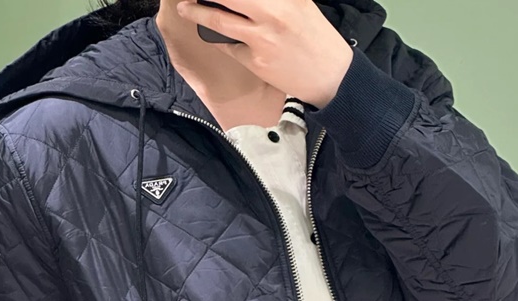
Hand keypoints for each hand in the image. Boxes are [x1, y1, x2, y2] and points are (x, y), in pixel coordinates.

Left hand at [175, 0, 353, 108]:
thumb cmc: (316, 38)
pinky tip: (215, 36)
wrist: (331, 76)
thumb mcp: (300, 4)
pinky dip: (221, 40)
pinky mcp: (256, 61)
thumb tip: (243, 0)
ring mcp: (262, 38)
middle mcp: (273, 12)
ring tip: (186, 8)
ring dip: (198, 13)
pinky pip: (230, 47)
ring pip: (220, 21)